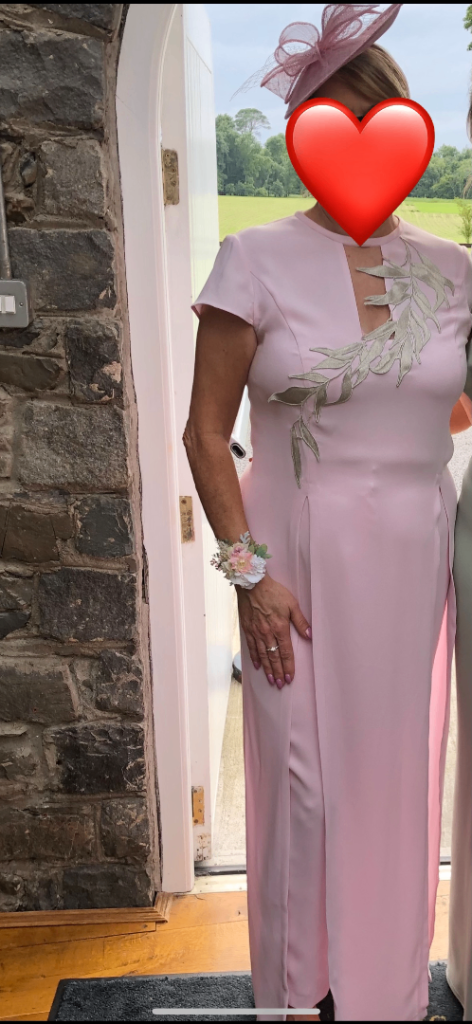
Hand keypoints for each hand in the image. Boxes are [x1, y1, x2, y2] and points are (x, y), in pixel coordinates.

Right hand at [237, 574, 311, 688]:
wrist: (252, 584)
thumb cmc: (274, 592)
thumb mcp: (292, 603)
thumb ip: (300, 621)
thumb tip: (310, 635)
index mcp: (280, 627)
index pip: (286, 652)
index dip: (288, 666)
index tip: (290, 678)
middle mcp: (267, 633)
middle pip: (274, 657)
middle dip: (278, 672)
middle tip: (281, 685)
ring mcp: (256, 632)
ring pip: (262, 655)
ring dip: (267, 669)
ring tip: (271, 680)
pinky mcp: (247, 628)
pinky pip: (251, 647)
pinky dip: (255, 658)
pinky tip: (257, 666)